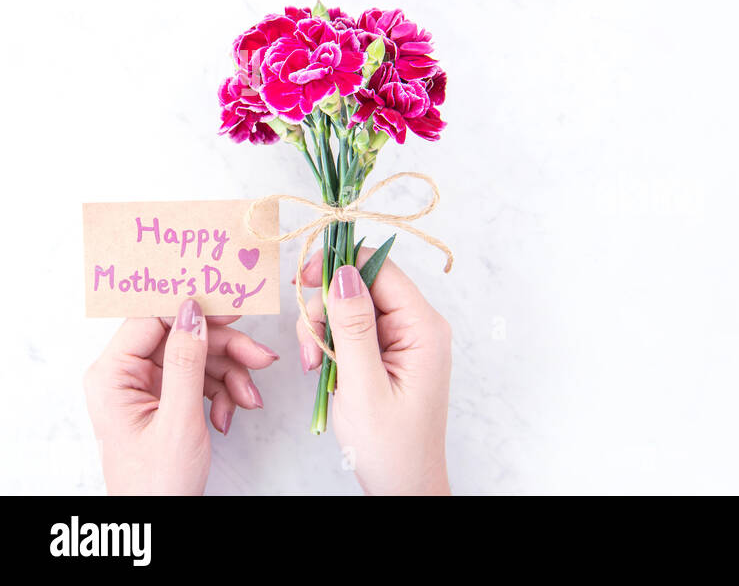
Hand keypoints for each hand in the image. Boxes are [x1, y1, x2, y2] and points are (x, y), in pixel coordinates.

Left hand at [84, 299, 278, 494]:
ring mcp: (146, 388)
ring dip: (231, 376)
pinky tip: (231, 414)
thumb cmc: (156, 482)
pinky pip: (202, 380)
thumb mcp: (178, 419)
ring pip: (199, 358)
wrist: (159, 522)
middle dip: (225, 350)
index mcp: (112, 375)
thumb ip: (186, 361)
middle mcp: (125, 375)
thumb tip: (193, 313)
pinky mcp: (166, 400)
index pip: (151, 319)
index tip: (233, 307)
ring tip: (249, 401)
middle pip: (182, 337)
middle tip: (261, 358)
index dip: (193, 310)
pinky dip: (224, 394)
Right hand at [297, 249, 451, 494]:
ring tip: (316, 368)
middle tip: (310, 350)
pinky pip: (353, 332)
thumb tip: (344, 272)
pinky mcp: (389, 354)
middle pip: (361, 286)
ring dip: (323, 331)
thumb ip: (353, 327)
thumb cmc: (391, 446)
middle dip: (326, 310)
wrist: (403, 485)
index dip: (338, 265)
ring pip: (351, 308)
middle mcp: (418, 326)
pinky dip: (331, 345)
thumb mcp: (364, 385)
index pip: (380, 268)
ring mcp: (404, 340)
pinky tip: (324, 370)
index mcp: (424, 328)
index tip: (301, 280)